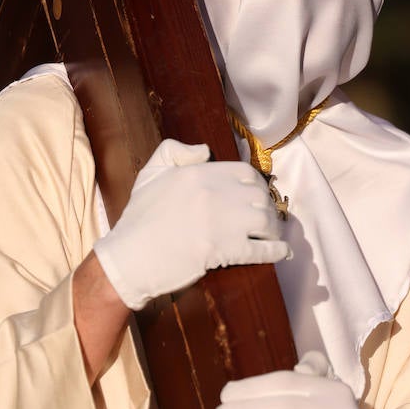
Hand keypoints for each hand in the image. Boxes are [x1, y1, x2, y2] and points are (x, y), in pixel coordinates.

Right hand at [93, 139, 287, 310]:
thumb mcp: (151, 173)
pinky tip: (280, 252)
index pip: (245, 173)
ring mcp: (221, 223)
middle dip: (267, 207)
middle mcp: (214, 194)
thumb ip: (175, 151)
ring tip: (273, 234)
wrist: (129, 258)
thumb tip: (205, 150)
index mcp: (198, 174)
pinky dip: (275, 251)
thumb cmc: (139, 218)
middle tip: (267, 217)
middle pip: (260, 196)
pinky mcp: (224, 251)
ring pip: (265, 220)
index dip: (256, 184)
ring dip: (273, 228)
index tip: (256, 196)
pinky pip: (261, 249)